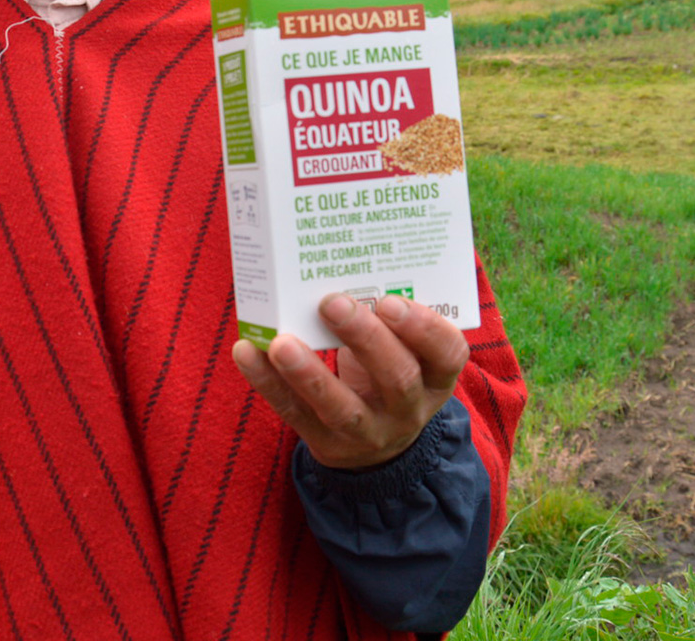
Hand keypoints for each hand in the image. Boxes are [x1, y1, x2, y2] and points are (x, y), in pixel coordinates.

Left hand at [232, 294, 468, 469]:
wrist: (375, 442)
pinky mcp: (325, 442)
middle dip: (364, 339)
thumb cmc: (386, 368)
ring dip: (309, 373)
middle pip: (396, 378)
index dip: (423, 328)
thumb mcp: (404, 349)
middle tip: (330, 302)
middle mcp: (408, 408)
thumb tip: (338, 253)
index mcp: (435, 376)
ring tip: (280, 342)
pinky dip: (268, 382)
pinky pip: (294, 413)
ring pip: (342, 407)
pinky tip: (247, 351)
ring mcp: (368, 432)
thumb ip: (385, 315)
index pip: (447, 354)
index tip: (389, 300)